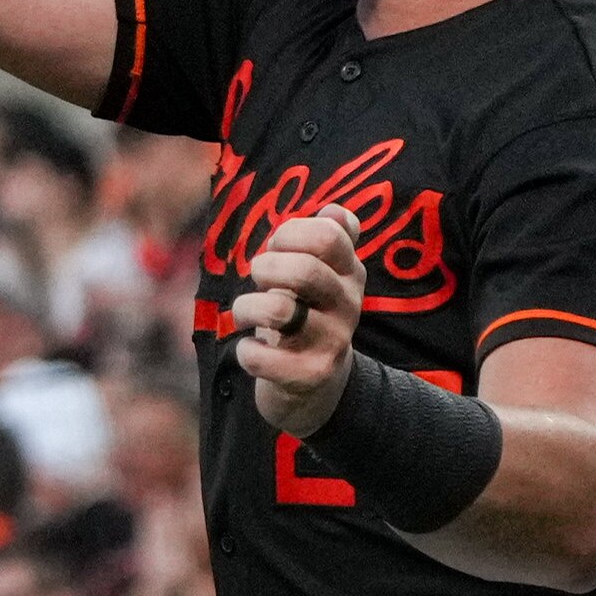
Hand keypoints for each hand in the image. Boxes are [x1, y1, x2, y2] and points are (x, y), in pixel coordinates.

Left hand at [233, 203, 365, 435]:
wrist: (315, 382)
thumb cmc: (306, 311)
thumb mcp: (323, 272)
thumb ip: (331, 237)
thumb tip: (335, 212)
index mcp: (350, 272)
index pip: (329, 235)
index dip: (292, 232)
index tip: (278, 245)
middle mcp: (348, 305)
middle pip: (305, 270)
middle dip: (265, 267)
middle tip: (257, 277)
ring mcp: (332, 342)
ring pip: (278, 311)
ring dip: (246, 307)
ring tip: (245, 313)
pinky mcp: (311, 375)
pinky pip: (261, 357)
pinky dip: (246, 351)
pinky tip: (251, 348)